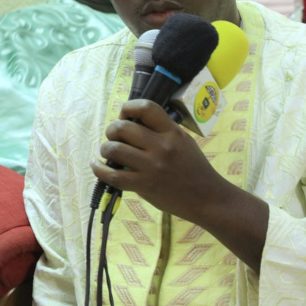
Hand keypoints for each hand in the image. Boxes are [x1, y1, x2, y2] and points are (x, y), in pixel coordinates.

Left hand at [90, 100, 267, 271]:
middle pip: (123, 128)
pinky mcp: (144, 185)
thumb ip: (161, 131)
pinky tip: (97, 165)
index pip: (146, 107)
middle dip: (112, 130)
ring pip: (114, 149)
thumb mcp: (183, 141)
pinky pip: (112, 176)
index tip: (124, 116)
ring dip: (105, 148)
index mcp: (172, 132)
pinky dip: (99, 169)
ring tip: (108, 152)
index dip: (128, 108)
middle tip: (114, 137)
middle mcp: (162, 146)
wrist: (207, 198)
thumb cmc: (194, 169)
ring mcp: (152, 166)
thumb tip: (130, 123)